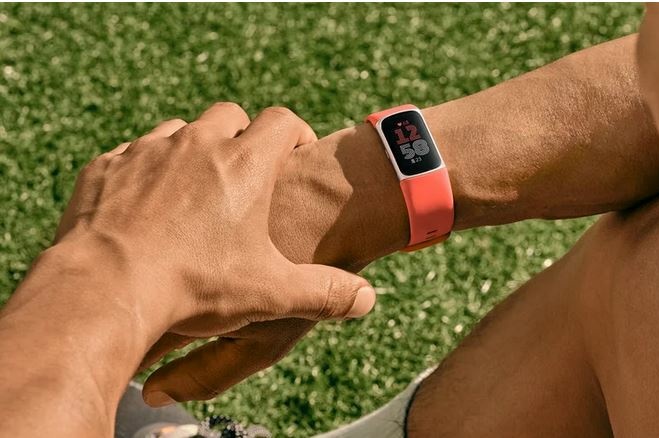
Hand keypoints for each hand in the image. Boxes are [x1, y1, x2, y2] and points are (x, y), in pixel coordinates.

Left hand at [54, 103, 376, 404]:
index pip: (282, 122)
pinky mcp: (106, 168)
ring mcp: (147, 151)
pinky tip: (147, 205)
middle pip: (227, 115)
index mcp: (244, 165)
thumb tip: (368, 299)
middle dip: (240, 135)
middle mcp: (196, 144)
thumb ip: (325, 294)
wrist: (105, 289)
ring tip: (195, 189)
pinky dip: (146, 169)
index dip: (295, 133)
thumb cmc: (194, 288)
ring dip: (192, 150)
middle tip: (244, 172)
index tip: (295, 153)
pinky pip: (132, 154)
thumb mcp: (270, 295)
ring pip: (178, 131)